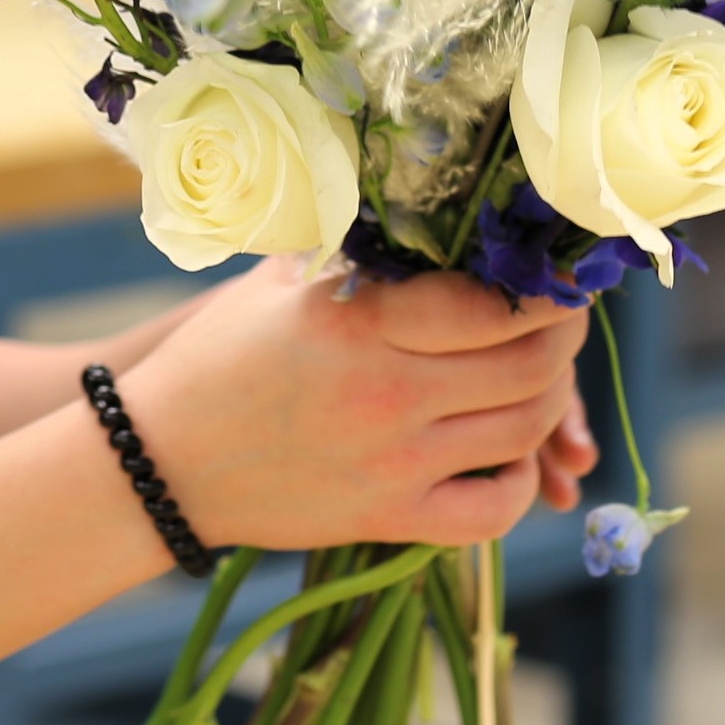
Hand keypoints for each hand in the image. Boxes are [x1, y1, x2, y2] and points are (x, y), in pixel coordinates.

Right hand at [116, 260, 597, 552]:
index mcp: (360, 322)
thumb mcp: (278, 278)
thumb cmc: (218, 355)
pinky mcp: (389, 519)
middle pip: (527, 367)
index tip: (557, 273)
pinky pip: (493, 511)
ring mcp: (394, 463)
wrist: (161, 460)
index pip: (492, 302)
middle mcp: (388, 393)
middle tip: (564, 318)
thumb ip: (353, 245)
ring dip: (551, 400)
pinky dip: (521, 483)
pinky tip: (510, 453)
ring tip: (543, 374)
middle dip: (563, 337)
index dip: (545, 288)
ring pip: (521, 432)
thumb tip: (421, 205)